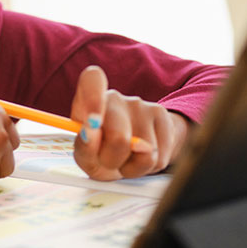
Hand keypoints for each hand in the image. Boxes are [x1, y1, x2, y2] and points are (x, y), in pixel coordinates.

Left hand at [70, 65, 189, 180]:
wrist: (133, 152)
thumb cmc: (101, 152)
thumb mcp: (86, 155)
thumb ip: (84, 147)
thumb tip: (91, 134)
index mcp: (88, 99)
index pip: (91, 80)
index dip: (93, 97)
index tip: (93, 121)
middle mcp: (114, 97)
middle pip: (119, 137)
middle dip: (113, 160)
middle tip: (108, 161)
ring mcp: (140, 105)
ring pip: (143, 152)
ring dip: (131, 167)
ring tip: (125, 159)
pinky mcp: (162, 116)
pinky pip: (158, 157)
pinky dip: (147, 167)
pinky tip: (140, 157)